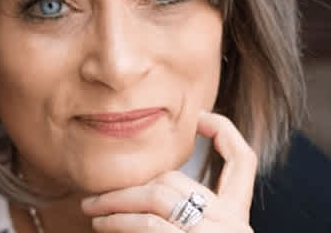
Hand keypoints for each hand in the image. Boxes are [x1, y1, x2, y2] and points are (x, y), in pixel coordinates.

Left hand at [81, 111, 256, 231]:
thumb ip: (187, 213)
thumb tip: (149, 184)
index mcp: (239, 218)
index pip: (245, 160)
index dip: (224, 131)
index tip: (197, 117)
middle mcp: (233, 225)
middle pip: (176, 179)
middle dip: (131, 182)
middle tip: (98, 192)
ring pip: (159, 195)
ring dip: (117, 199)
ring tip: (93, 208)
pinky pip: (150, 227)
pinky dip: (121, 221)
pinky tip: (103, 225)